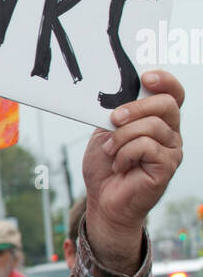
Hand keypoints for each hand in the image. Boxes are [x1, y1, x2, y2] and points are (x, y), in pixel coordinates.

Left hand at [83, 70, 183, 274]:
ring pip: (153, 126)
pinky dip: (125, 153)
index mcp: (158, 119)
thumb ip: (116, 112)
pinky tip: (120, 165)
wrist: (103, 199)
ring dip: (123, 137)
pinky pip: (148, 146)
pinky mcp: (167, 166)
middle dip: (137, 107)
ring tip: (110, 151)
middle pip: (167, 104)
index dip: (165, 80)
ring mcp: (172, 150)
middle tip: (114, 119)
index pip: (172, 93)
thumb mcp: (106, 131)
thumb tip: (118, 96)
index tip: (145, 77)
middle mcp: (170, 132)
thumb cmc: (106, 165)